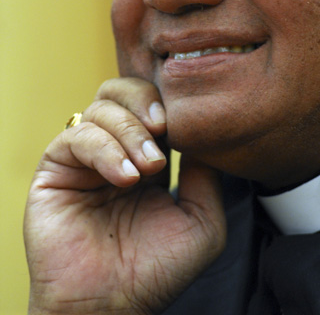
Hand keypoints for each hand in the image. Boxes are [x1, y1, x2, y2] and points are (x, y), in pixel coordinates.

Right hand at [24, 78, 225, 314]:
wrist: (110, 306)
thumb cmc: (156, 269)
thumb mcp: (201, 220)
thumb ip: (206, 176)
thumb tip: (205, 134)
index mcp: (145, 157)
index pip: (151, 106)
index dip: (167, 105)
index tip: (184, 124)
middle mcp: (113, 150)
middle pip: (121, 92)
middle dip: (144, 103)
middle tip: (162, 129)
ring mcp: (84, 157)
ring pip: (100, 108)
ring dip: (128, 132)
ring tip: (145, 171)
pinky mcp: (56, 167)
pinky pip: (77, 135)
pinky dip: (104, 149)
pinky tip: (123, 178)